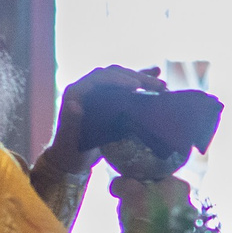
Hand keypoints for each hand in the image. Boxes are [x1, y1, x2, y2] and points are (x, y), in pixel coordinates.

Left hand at [47, 65, 165, 173]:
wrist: (72, 158)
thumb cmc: (69, 150)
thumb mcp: (69, 139)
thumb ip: (71, 122)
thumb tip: (75, 105)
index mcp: (76, 92)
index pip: (99, 77)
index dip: (118, 78)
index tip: (137, 86)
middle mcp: (88, 87)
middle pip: (115, 74)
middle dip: (137, 77)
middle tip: (158, 86)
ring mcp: (100, 92)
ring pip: (123, 77)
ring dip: (143, 78)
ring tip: (162, 84)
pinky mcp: (109, 99)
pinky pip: (126, 86)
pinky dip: (141, 81)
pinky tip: (157, 75)